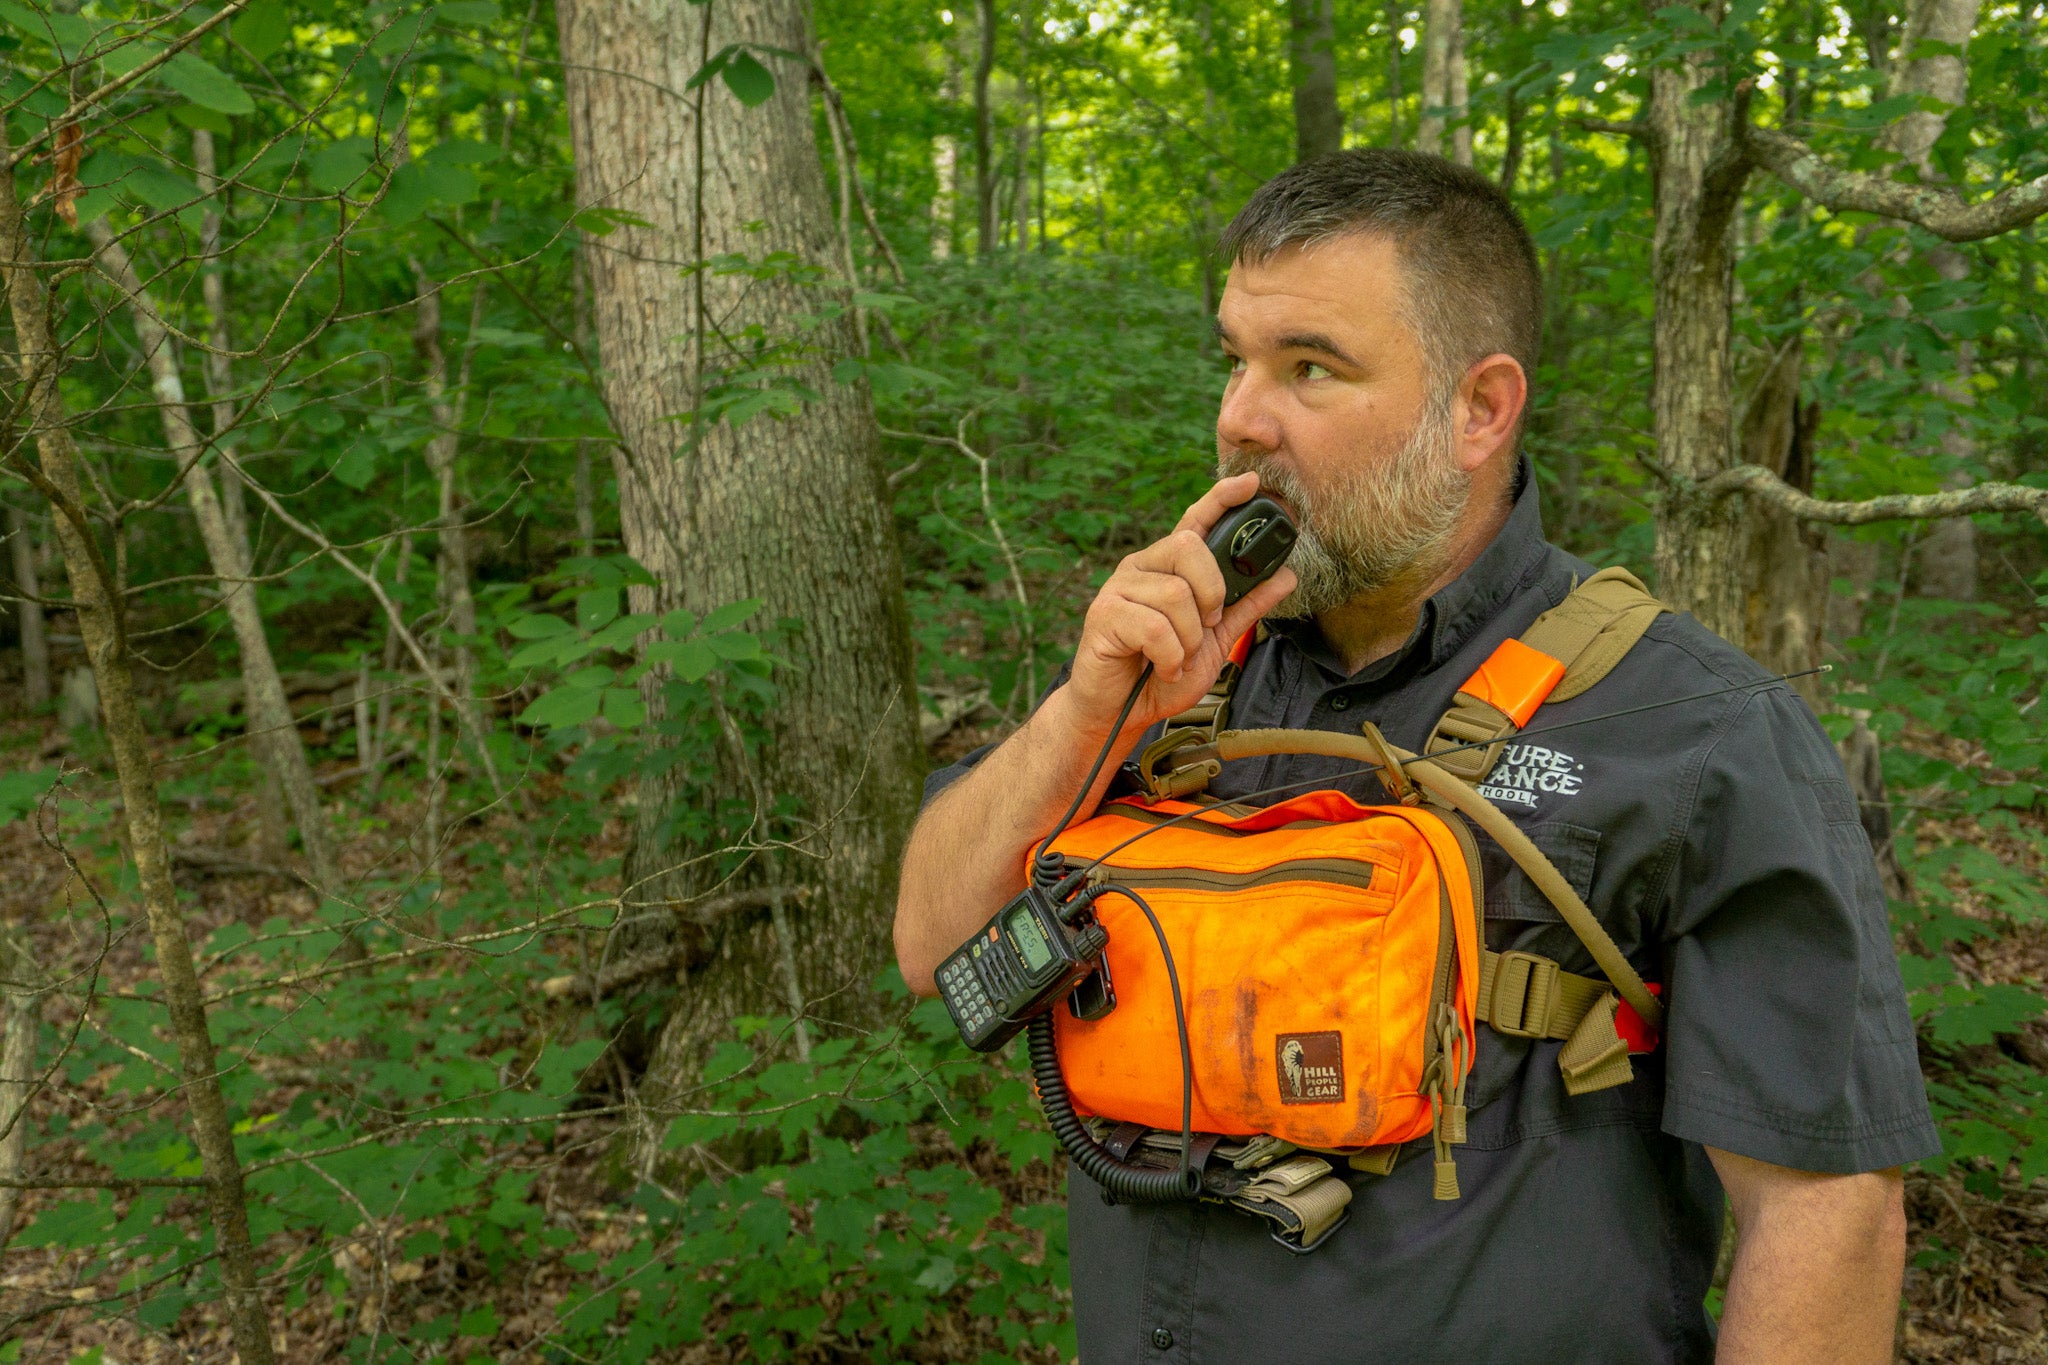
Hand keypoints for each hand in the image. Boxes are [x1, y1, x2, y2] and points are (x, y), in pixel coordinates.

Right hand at [1065, 470, 1298, 739]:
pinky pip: (1153, 626)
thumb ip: (1247, 606)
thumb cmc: (1163, 674)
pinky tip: (1164, 668)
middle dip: (1211, 592)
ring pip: (1175, 594)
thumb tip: (1287, 575)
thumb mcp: (1217, 641)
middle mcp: (1143, 567)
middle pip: (1189, 547)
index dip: (1221, 498)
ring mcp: (1119, 588)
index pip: (1196, 520)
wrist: (1122, 713)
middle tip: (1206, 627)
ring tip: (1178, 658)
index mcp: (1170, 568)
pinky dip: (1169, 655)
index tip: (1250, 484)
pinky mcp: (1103, 615)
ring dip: (1188, 639)